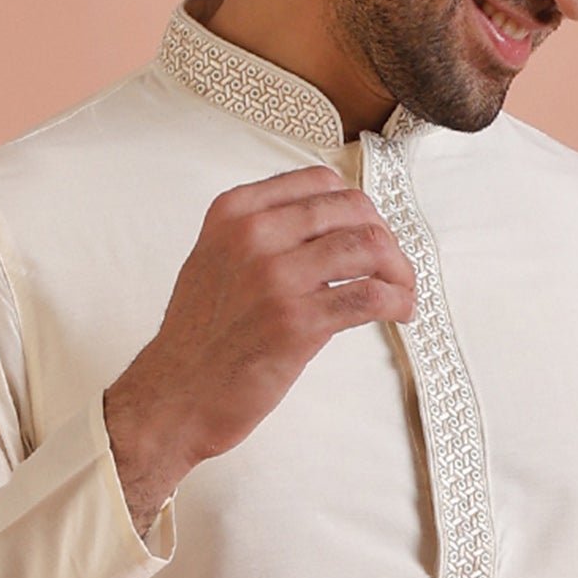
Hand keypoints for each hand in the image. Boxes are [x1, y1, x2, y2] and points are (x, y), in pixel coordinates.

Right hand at [103, 165, 418, 531]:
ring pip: (369, 247)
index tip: (368, 234)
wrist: (174, 396)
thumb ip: (261, 234)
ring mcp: (276, 277)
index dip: (357, 208)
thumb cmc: (199, 337)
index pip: (320, 181)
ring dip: (400, 271)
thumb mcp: (215, 259)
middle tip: (394, 269)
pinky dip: (397, 302)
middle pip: (353, 210)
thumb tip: (330, 228)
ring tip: (403, 293)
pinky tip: (400, 313)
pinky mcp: (297, 322)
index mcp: (235, 211)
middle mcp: (254, 234)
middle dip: (386, 238)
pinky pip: (369, 296)